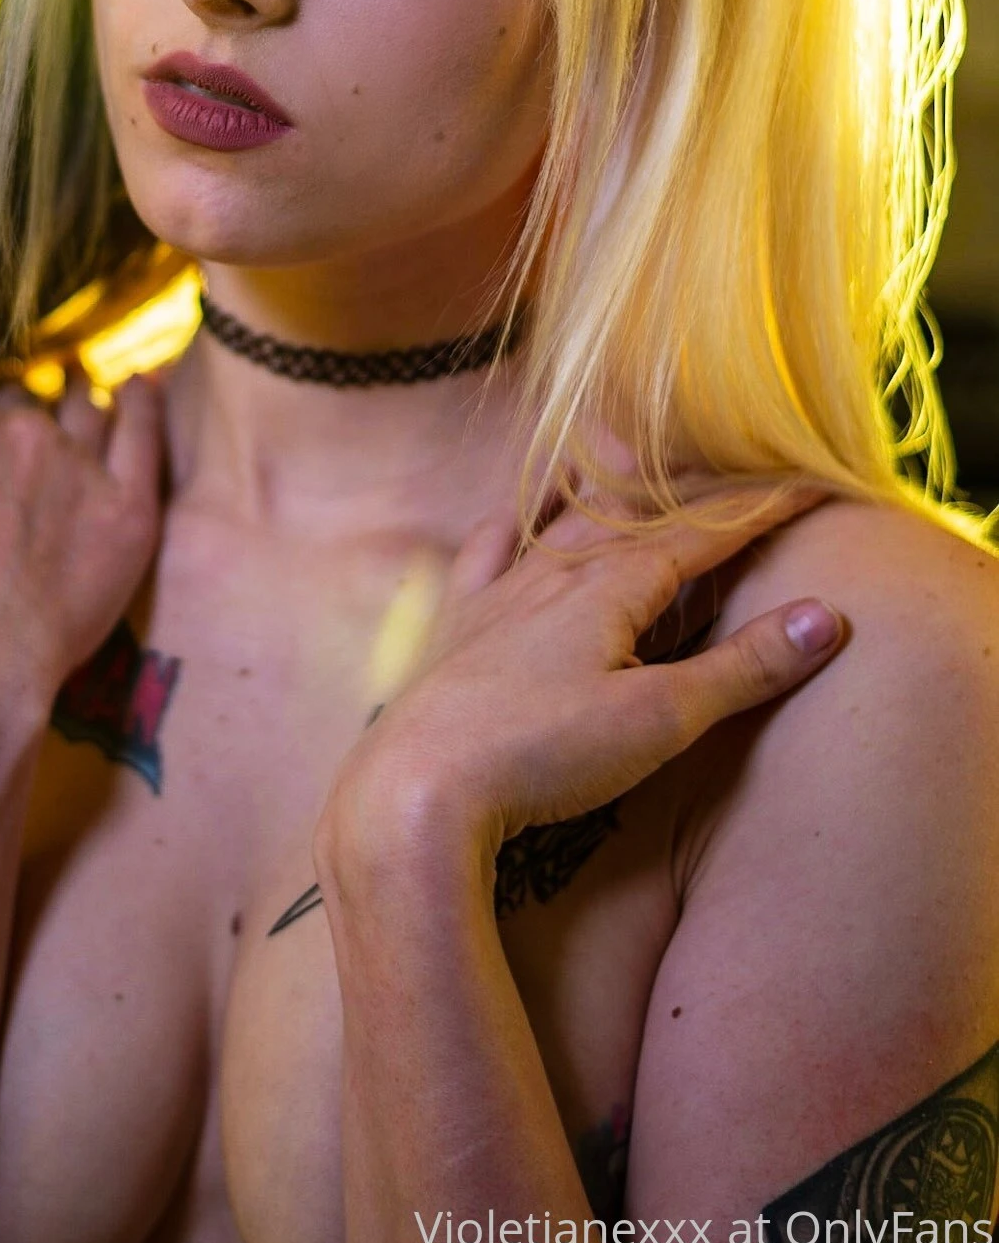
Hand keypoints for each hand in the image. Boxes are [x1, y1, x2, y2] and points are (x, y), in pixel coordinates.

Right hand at [0, 372, 164, 695]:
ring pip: (85, 410)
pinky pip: (144, 436)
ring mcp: (79, 463)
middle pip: (22, 408)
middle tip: (13, 453)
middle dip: (16, 422)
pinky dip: (142, 405)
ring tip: (81, 390)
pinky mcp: (128, 505)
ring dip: (79, 398)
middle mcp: (19, 428)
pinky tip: (138, 389)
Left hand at [317, 482, 845, 873]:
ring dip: (601, 490)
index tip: (811, 487)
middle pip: (634, 513)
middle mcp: (552, 573)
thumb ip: (742, 667)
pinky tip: (512, 521)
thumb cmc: (542, 753)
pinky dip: (510, 524)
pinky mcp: (455, 626)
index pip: (702, 534)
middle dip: (691, 492)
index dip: (759, 510)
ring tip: (622, 457)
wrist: (420, 785)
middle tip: (736, 475)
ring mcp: (498, 594)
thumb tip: (823, 618)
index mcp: (610, 586)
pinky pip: (485, 553)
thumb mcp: (660, 720)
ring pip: (558, 519)